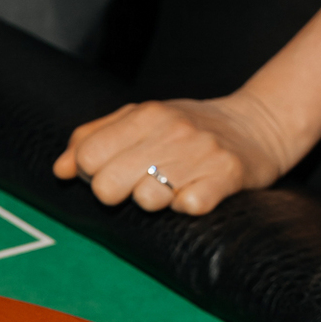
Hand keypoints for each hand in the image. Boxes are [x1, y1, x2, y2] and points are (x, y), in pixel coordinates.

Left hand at [51, 93, 296, 214]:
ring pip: (146, 200)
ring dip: (154, 202)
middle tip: (139, 185)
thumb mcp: (139, 120)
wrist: (259, 124)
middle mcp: (171, 130)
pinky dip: (187, 207)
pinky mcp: (226, 177)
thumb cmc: (188, 128)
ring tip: (171, 187)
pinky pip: (189, 206)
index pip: (88, 157)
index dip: (93, 173)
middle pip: (108, 186)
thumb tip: (61, 169)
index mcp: (144, 114)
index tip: (112, 171)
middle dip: (117, 193)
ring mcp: (200, 153)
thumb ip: (95, 138)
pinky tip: (193, 194)